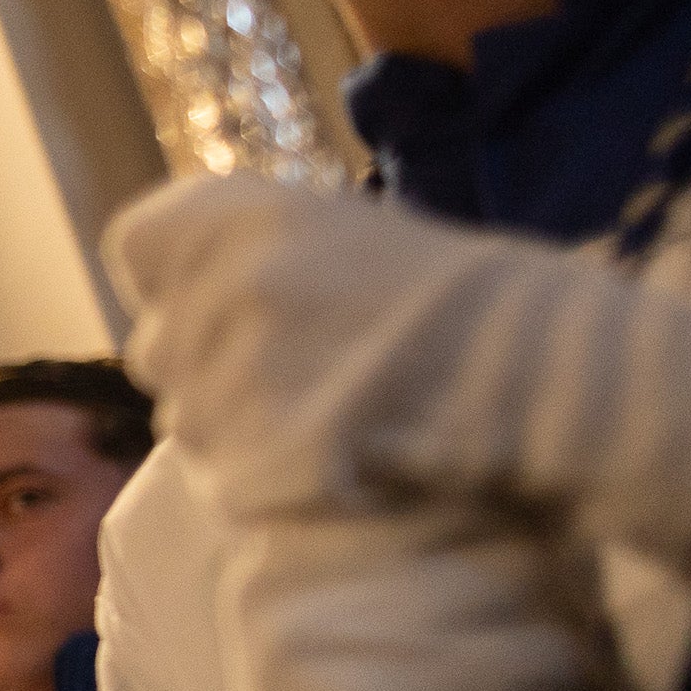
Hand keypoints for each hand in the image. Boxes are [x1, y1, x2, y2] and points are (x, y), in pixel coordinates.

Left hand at [113, 171, 690, 572]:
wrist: (552, 384)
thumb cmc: (470, 305)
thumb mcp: (353, 238)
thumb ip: (257, 255)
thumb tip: (184, 279)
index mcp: (244, 215)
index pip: (138, 244)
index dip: (172, 280)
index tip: (215, 299)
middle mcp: (218, 286)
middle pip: (153, 343)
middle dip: (203, 361)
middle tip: (291, 373)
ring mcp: (228, 377)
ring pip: (181, 414)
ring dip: (227, 422)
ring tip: (323, 417)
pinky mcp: (249, 459)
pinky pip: (217, 474)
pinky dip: (254, 474)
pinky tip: (324, 461)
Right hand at [221, 507, 623, 690]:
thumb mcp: (330, 625)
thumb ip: (400, 544)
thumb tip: (530, 490)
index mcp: (272, 567)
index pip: (453, 506)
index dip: (523, 544)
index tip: (532, 596)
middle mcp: (290, 625)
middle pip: (512, 574)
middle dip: (567, 621)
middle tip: (573, 666)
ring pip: (545, 653)